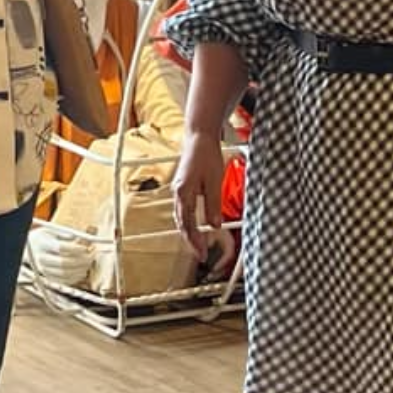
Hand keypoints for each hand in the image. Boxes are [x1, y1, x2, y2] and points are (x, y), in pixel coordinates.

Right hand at [173, 129, 224, 263]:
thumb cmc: (206, 155)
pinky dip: (188, 221)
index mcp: (183, 193)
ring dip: (189, 232)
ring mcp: (178, 190)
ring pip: (181, 217)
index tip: (201, 254)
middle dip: (191, 241)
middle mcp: (177, 193)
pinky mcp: (182, 186)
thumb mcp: (214, 181)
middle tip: (200, 255)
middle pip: (182, 223)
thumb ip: (213, 205)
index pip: (188, 224)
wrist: (199, 137)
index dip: (195, 241)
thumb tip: (215, 225)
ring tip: (198, 245)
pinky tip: (195, 226)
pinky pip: (183, 209)